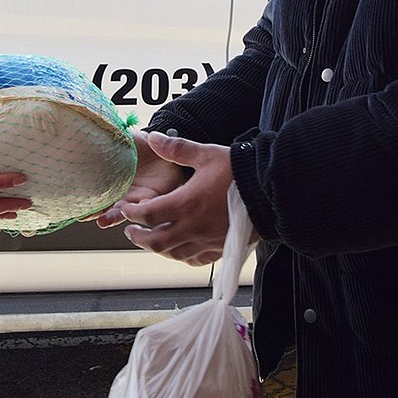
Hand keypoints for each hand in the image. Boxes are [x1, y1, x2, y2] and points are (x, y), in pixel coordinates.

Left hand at [109, 130, 235, 265]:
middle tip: (130, 231)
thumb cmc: (239, 172)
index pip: (148, 215)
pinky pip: (195, 259)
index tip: (126, 210)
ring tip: (151, 241)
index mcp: (185, 204)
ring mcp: (207, 241)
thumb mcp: (206, 154)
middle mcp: (193, 227)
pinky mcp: (221, 248)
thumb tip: (152, 138)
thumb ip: (177, 148)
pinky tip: (180, 251)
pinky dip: (182, 256)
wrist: (271, 191)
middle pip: (156, 241)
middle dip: (139, 237)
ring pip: (174, 253)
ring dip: (157, 249)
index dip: (132, 214)